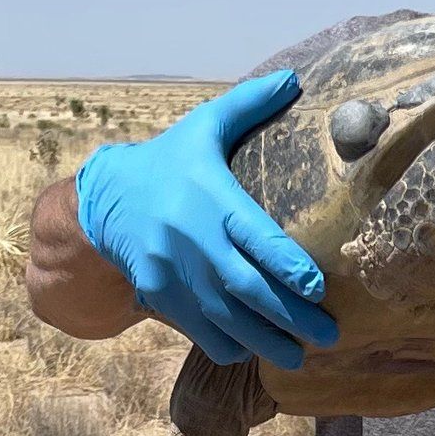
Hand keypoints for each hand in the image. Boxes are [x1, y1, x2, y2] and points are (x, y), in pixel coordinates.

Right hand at [71, 70, 339, 370]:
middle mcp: (193, 238)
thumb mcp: (202, 127)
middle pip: (246, 286)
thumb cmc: (169, 161)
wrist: (105, 199)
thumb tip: (295, 78)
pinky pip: (198, 328)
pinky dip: (227, 345)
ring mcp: (173, 271)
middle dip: (290, 316)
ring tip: (298, 357)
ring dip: (264, 341)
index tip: (316, 287)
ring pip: (224, 316)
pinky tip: (253, 353)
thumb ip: (248, 104)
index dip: (285, 264)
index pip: (254, 236)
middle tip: (329, 336)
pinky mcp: (160, 293)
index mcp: (211, 197)